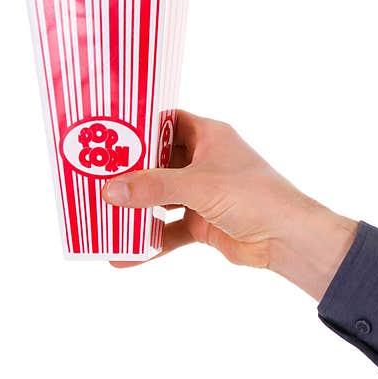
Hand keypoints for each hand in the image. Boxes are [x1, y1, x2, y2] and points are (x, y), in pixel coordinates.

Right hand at [102, 110, 357, 300]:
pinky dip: (150, 242)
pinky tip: (124, 256)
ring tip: (99, 215)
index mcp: (209, 136)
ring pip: (161, 197)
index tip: (104, 133)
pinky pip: (169, 230)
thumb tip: (109, 190)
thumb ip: (153, 187)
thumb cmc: (253, 196)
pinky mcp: (204, 223)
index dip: (137, 126)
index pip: (166, 122)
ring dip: (135, 209)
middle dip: (127, 173)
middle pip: (157, 162)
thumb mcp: (198, 185)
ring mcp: (204, 193)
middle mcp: (205, 161)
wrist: (288, 238)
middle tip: (89, 177)